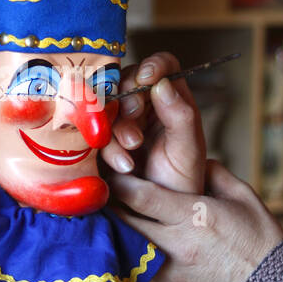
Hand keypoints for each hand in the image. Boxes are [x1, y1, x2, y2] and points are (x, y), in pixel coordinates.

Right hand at [101, 52, 205, 194]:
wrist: (161, 217)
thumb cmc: (182, 182)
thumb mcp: (188, 149)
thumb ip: (181, 115)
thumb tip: (163, 84)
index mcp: (171, 100)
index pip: (162, 65)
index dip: (153, 66)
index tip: (147, 80)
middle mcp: (145, 105)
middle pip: (126, 81)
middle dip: (128, 105)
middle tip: (136, 135)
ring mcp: (121, 121)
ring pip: (107, 106)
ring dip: (117, 132)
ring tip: (131, 161)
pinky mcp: (102, 140)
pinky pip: (94, 131)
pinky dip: (108, 149)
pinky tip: (124, 168)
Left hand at [109, 160, 282, 281]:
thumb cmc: (260, 238)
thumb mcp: (242, 196)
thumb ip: (214, 174)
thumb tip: (194, 159)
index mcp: (194, 216)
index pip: (142, 195)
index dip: (119, 182)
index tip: (107, 171)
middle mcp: (176, 244)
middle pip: (123, 221)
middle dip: (105, 206)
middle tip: (93, 193)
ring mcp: (168, 271)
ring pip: (121, 248)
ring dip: (109, 232)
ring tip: (96, 218)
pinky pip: (131, 272)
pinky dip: (119, 257)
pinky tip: (112, 246)